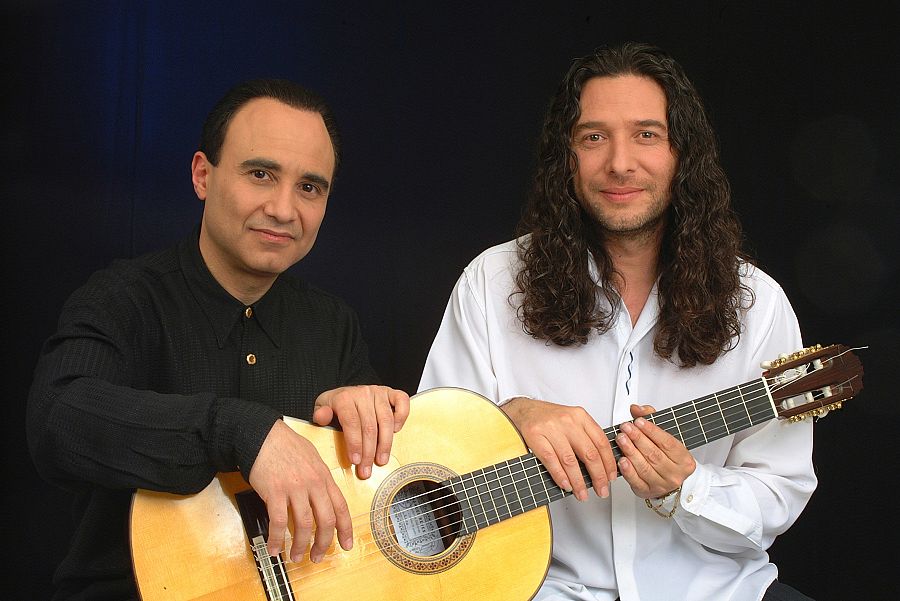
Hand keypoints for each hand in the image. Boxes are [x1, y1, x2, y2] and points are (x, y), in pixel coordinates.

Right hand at [248, 420, 351, 562]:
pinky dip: (276, 539)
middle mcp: (313, 483)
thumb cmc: (286, 445)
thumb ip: (319, 479)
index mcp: (324, 477)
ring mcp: (294, 488)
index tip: (346, 544)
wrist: (262, 434)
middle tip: (317, 557)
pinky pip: (278, 521)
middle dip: (323, 543)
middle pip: (325, 520)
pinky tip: (274, 548)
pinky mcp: (274, 491)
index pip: (341, 507)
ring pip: (303, 524)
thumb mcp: (312, 458)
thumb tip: (324, 497)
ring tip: (295, 556)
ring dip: (299, 545)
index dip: (345, 529)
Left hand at [312, 385, 409, 478]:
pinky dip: (401, 417)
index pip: (351, 422)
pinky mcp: (392, 393)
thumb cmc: (336, 404)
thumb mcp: (322, 408)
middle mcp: (363, 393)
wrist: (347, 392)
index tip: (355, 461)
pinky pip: (402, 401)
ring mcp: (379, 392)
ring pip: (386, 420)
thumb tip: (322, 417)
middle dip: (368, 452)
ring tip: (381, 460)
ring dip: (385, 443)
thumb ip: (320, 414)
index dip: (354, 443)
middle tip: (366, 470)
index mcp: (344, 398)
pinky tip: (396, 431)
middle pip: (369, 426)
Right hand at [502, 397, 618, 500]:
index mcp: (580, 416)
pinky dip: (560, 476)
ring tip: (582, 494)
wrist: (524, 410)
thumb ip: (587, 437)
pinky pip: (551, 460)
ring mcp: (551, 428)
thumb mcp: (572, 420)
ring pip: (570, 460)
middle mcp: (568, 421)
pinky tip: (566, 485)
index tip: (610, 477)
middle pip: (589, 453)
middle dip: (598, 476)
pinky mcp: (536, 436)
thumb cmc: (550, 419)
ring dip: (578, 481)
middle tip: (601, 490)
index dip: (608, 463)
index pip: (601, 442)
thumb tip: (602, 465)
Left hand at [616, 404, 696, 498]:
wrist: (670, 480)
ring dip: (631, 452)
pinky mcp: (647, 492)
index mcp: (684, 459)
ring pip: (645, 467)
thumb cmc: (667, 456)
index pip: (668, 443)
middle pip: (655, 455)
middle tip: (626, 428)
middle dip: (638, 439)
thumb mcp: (664, 436)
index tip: (639, 421)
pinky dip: (628, 471)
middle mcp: (675, 474)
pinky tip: (622, 461)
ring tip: (621, 439)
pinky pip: (637, 481)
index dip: (652, 431)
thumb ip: (650, 419)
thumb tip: (637, 409)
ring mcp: (661, 485)